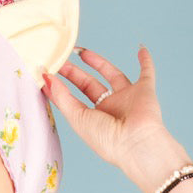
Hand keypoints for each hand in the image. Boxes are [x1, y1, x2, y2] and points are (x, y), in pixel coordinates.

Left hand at [44, 48, 186, 188]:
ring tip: (81, 51)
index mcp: (93, 118)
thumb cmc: (107, 139)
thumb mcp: (78, 118)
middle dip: (74, 72)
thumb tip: (46, 78)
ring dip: (98, 62)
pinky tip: (140, 49)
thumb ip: (62, 97)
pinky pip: (147, 72)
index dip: (60, 87)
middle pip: (89, 85)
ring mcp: (127, 98)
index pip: (73, 98)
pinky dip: (145, 61)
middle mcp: (109, 108)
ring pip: (112, 75)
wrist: (136, 143)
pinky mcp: (145, 91)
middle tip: (59, 59)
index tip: (46, 73)